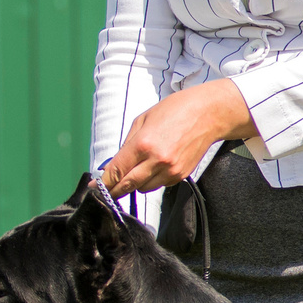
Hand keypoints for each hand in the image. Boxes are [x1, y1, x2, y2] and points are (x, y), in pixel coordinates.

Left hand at [101, 80, 257, 194]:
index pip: (117, 171)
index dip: (103, 182)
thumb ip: (127, 144)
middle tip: (106, 192)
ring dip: (135, 184)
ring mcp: (170, 171)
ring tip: (136, 170)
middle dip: (114, 190)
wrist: (208, 114)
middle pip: (127, 186)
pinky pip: (159, 184)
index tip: (94, 188)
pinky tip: (155, 166)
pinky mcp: (181, 175)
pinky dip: (152, 180)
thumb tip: (114, 164)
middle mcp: (156, 161)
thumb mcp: (143, 120)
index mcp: (143, 144)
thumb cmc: (174, 110)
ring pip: (143, 188)